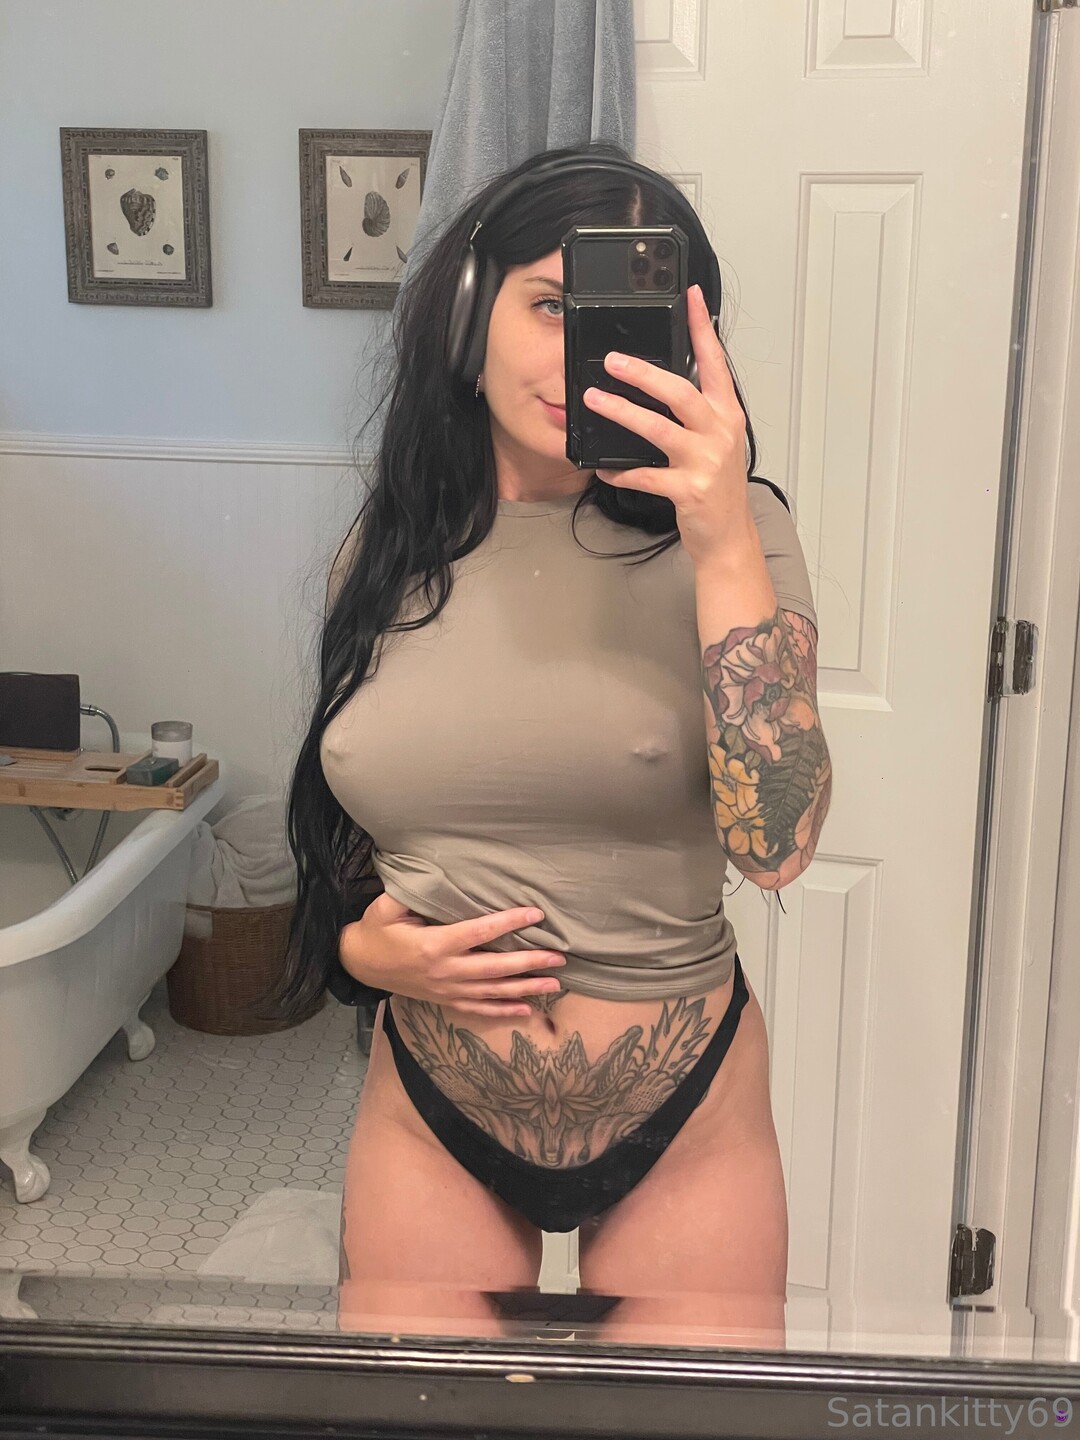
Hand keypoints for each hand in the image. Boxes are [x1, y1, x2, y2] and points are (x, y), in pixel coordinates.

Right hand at [339, 892, 566, 1017]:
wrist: (359, 965)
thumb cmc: (375, 931)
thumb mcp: (385, 907)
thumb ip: (408, 891)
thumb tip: (430, 869)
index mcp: (433, 945)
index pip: (479, 932)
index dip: (509, 922)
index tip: (535, 913)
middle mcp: (444, 971)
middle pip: (495, 968)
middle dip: (530, 962)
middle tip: (559, 957)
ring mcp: (446, 990)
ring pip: (492, 992)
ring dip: (525, 988)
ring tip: (554, 984)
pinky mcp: (444, 1000)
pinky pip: (478, 1009)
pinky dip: (503, 1011)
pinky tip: (526, 1010)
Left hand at [583, 283, 754, 568]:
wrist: (728, 538)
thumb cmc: (718, 489)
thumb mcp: (716, 443)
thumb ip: (697, 412)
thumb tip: (662, 383)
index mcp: (727, 415)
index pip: (716, 362)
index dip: (701, 328)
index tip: (690, 297)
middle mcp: (720, 433)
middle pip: (680, 392)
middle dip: (643, 374)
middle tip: (612, 361)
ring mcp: (705, 461)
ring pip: (657, 429)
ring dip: (621, 412)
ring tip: (594, 400)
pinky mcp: (688, 489)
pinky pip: (645, 475)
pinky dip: (620, 471)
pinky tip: (601, 467)